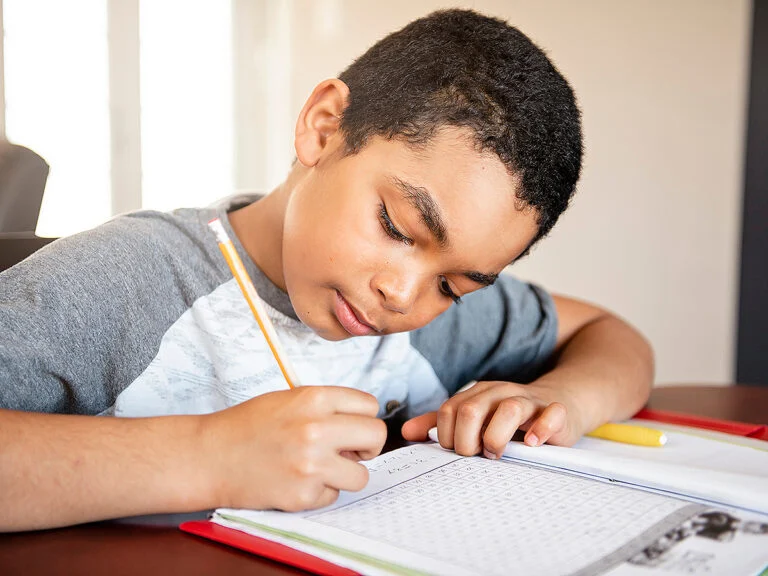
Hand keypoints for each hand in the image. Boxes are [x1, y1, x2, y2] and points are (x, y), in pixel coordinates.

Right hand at [199, 386, 386, 511]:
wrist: (210, 456)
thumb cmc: (247, 426)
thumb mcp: (289, 399)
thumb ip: (327, 408)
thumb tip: (361, 426)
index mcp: (314, 398)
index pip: (370, 405)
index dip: (362, 418)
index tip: (350, 427)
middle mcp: (316, 428)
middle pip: (376, 436)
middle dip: (366, 446)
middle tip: (346, 451)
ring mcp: (311, 464)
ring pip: (361, 475)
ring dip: (345, 475)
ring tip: (317, 468)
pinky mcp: (302, 494)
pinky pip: (333, 496)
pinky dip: (318, 492)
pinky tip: (295, 480)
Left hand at [402, 381, 584, 457]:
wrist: (560, 402)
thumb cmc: (512, 417)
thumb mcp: (476, 416)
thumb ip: (441, 424)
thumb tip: (407, 432)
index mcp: (478, 394)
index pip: (449, 410)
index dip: (447, 436)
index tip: (458, 451)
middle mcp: (500, 392)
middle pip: (471, 409)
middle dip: (467, 439)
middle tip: (477, 455)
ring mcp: (529, 400)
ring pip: (508, 409)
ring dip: (497, 437)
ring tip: (497, 453)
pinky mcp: (556, 411)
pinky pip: (551, 415)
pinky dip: (541, 430)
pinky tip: (532, 443)